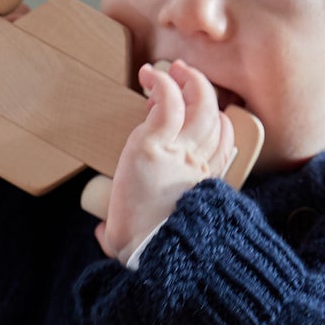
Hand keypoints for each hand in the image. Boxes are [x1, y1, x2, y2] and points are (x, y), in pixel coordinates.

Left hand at [95, 60, 237, 262]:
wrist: (148, 253)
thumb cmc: (146, 250)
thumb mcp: (141, 235)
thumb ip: (122, 230)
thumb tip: (102, 233)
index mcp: (202, 184)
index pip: (222, 143)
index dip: (214, 122)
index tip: (195, 116)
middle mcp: (197, 164)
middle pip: (214, 117)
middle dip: (203, 92)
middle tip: (186, 79)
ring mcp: (179, 152)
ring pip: (199, 104)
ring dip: (188, 81)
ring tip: (174, 70)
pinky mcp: (154, 144)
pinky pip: (169, 103)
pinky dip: (162, 84)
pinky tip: (149, 77)